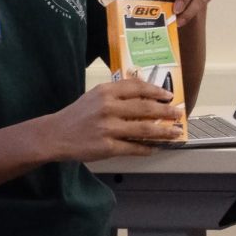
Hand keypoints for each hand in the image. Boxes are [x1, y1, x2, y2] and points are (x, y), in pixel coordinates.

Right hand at [41, 80, 183, 162]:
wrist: (56, 134)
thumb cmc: (77, 114)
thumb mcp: (94, 96)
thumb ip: (116, 94)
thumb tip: (144, 96)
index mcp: (105, 91)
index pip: (137, 87)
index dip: (156, 91)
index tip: (168, 95)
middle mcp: (108, 107)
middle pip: (145, 108)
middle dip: (165, 111)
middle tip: (178, 113)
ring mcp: (108, 128)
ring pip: (144, 129)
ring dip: (163, 131)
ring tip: (175, 132)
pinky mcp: (107, 147)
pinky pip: (134, 147)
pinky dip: (147, 148)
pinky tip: (155, 148)